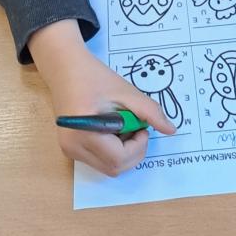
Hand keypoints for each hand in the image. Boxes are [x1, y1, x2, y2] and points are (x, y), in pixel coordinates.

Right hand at [32, 26, 175, 176]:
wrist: (65, 68)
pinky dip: (112, 150)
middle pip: (114, 168)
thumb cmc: (94, 76)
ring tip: (122, 124)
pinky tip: (112, 128)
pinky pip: (99, 160)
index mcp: (84, 132)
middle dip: (133, 151)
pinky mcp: (71, 149)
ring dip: (123, 152)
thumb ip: (149, 111)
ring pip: (107, 167)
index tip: (142, 127)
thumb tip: (171, 130)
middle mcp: (73, 147)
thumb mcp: (125, 91)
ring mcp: (70, 150)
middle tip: (135, 125)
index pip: (119, 158)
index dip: (138, 146)